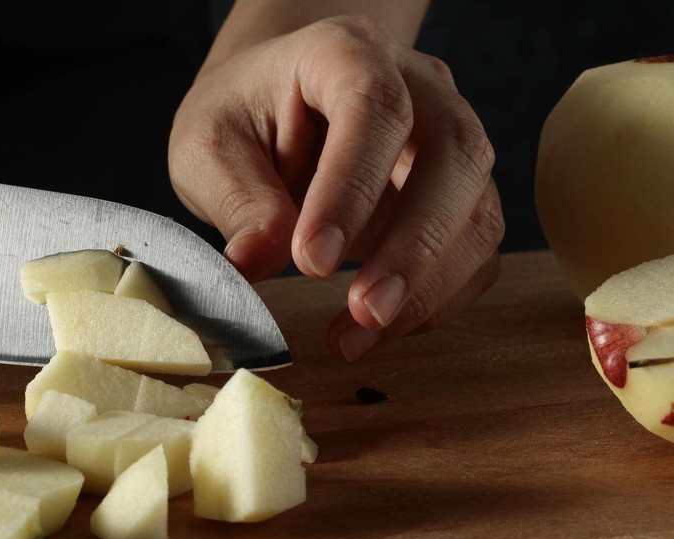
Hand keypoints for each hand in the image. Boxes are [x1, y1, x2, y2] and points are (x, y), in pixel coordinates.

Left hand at [169, 15, 503, 360]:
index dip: (352, 187)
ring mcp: (448, 138)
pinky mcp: (458, 195)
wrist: (274, 105)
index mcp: (344, 52)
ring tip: (358, 336)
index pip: (373, 106)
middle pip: (456, 154)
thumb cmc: (241, 119)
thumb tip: (257, 261)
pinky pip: (476, 250)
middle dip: (414, 246)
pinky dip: (438, 299)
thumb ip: (236, 200)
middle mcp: (417, 86)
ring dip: (429, 287)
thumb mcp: (207, 149)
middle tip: (362, 310)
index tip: (313, 262)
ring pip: (479, 209)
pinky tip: (381, 328)